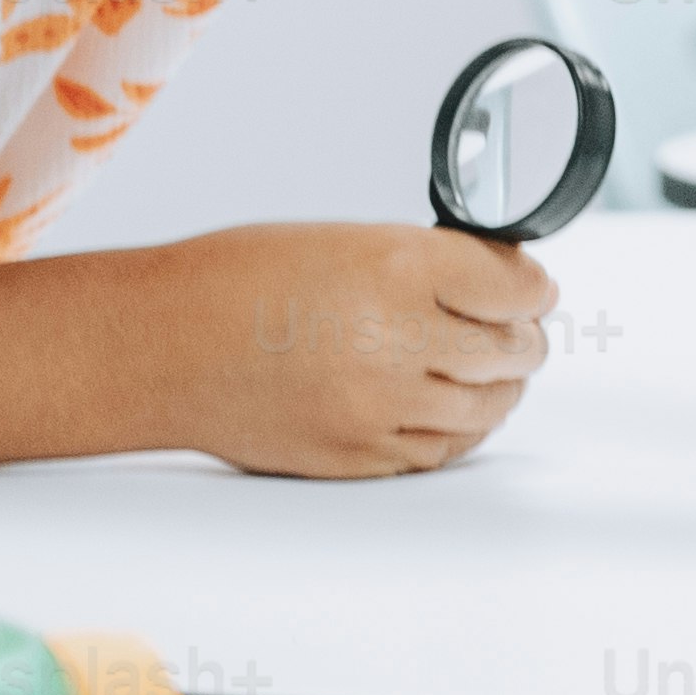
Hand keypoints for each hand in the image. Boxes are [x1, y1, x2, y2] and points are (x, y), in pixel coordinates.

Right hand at [171, 221, 557, 476]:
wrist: (160, 346)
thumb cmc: (234, 282)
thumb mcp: (344, 240)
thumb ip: (424, 264)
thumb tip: (492, 284)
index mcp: (395, 267)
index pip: (515, 286)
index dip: (534, 287)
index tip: (535, 288)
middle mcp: (395, 339)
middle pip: (513, 349)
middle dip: (527, 335)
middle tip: (526, 326)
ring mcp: (379, 406)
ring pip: (489, 405)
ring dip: (502, 386)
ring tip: (497, 369)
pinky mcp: (360, 454)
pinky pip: (443, 450)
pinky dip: (463, 429)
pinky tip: (458, 409)